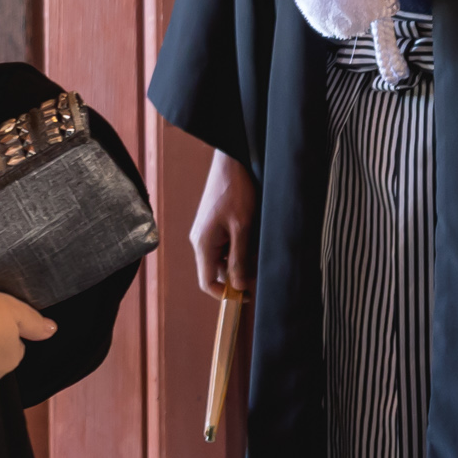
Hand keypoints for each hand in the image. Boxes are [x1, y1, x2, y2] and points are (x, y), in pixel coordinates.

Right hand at [190, 146, 256, 298]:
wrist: (232, 161)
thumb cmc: (236, 191)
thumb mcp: (242, 227)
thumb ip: (239, 258)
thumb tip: (237, 285)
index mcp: (202, 243)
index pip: (207, 282)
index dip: (224, 294)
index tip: (245, 296)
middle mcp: (200, 240)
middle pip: (215, 271)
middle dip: (236, 274)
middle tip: (257, 268)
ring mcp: (206, 232)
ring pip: (222, 258)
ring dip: (239, 259)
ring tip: (255, 246)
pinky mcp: (213, 225)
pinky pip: (224, 245)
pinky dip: (238, 247)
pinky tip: (251, 236)